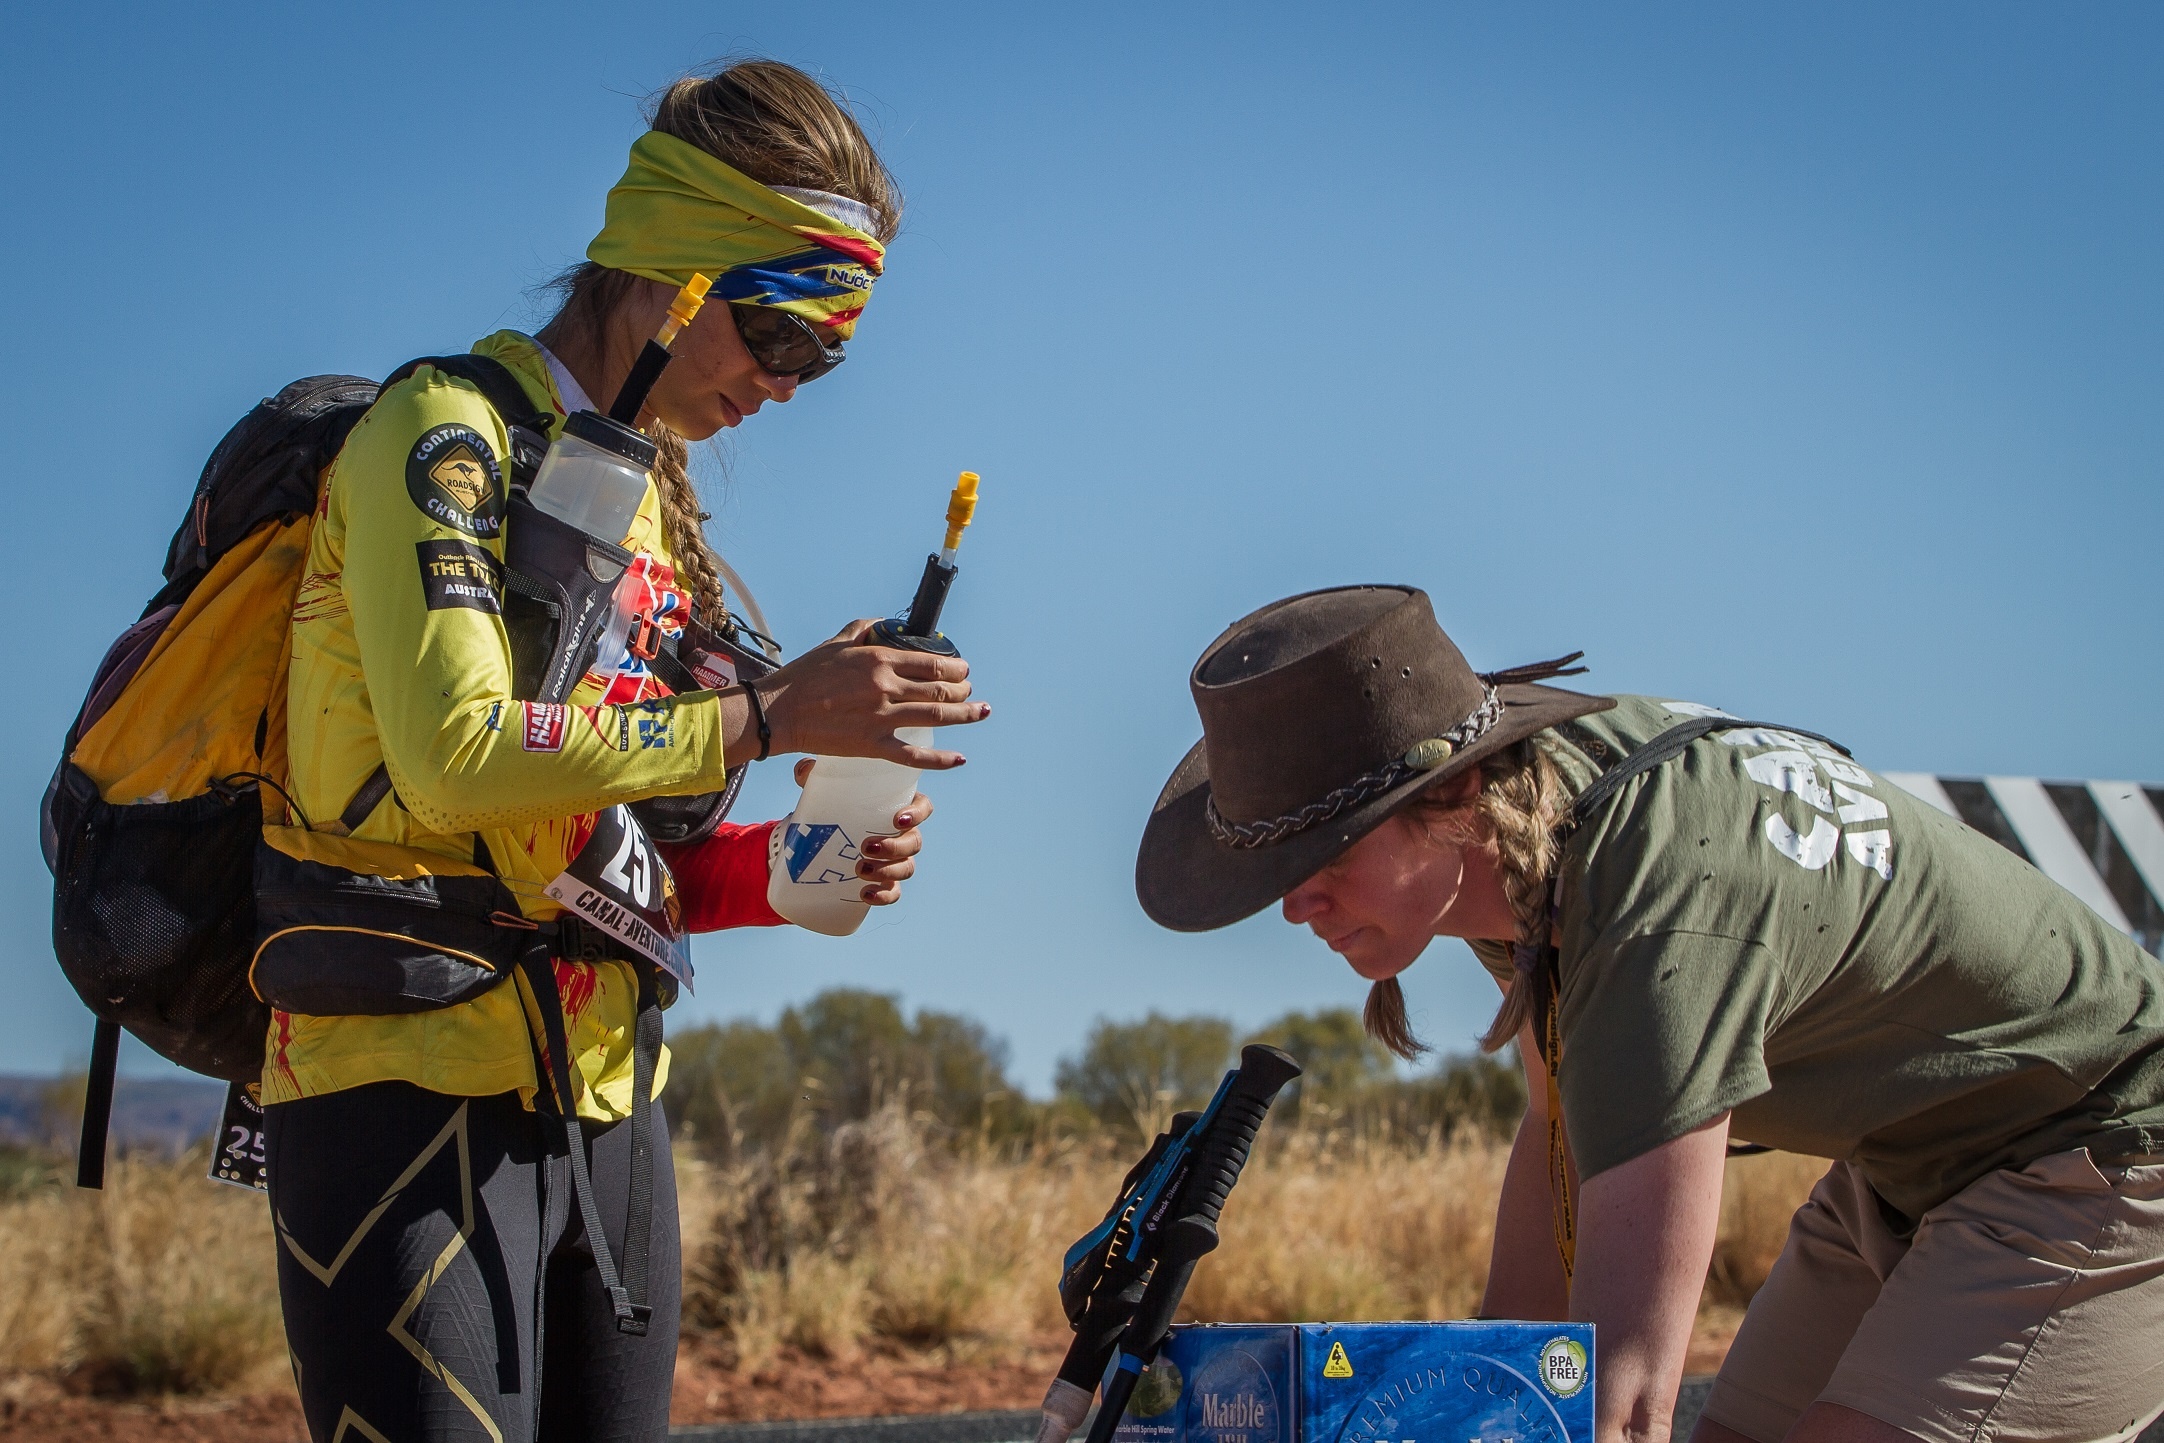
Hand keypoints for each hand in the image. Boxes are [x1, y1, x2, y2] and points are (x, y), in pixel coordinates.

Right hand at [731, 620, 987, 768]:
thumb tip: (882, 624)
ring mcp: (882, 718)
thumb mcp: (835, 643)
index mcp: (879, 660)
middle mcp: (886, 687)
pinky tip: (960, 758)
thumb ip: (863, 630)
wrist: (779, 712)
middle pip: (939, 689)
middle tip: (970, 691)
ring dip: (965, 714)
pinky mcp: (873, 745)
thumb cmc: (804, 676)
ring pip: (936, 716)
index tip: (963, 669)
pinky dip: (941, 759)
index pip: (931, 662)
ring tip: (981, 711)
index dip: (954, 667)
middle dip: (962, 689)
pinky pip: (914, 755)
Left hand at [794, 760, 932, 904]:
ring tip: (860, 869)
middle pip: (915, 842)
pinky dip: (884, 896)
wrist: (824, 837)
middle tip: (866, 847)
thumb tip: (804, 769)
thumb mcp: (825, 787)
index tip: (897, 819)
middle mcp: (904, 834)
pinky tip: (865, 895)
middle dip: (894, 847)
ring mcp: (897, 860)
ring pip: (907, 868)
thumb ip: (814, 774)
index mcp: (899, 806)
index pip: (923, 807)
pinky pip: (894, 893)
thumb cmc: (836, 804)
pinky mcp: (885, 882)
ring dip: (888, 871)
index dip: (917, 814)